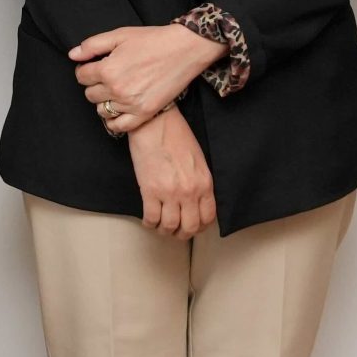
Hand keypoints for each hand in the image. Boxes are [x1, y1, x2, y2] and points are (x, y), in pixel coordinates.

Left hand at [72, 23, 220, 132]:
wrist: (184, 50)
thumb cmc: (152, 40)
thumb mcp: (119, 35)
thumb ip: (92, 45)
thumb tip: (72, 55)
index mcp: (108, 69)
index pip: (81, 77)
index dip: (86, 70)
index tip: (95, 67)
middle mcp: (117, 89)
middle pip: (90, 94)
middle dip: (95, 85)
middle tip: (108, 76)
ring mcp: (130, 104)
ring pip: (102, 110)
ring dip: (104, 101)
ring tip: (117, 90)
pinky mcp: (144, 113)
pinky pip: (119, 126)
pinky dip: (114, 121)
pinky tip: (119, 109)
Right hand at [126, 109, 214, 239]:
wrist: (155, 123)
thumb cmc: (176, 136)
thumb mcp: (198, 160)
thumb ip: (199, 182)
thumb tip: (195, 201)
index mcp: (205, 183)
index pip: (208, 218)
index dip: (199, 227)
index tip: (192, 226)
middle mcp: (190, 191)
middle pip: (190, 227)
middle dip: (182, 234)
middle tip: (175, 231)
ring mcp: (170, 193)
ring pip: (170, 226)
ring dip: (164, 230)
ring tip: (160, 226)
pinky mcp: (150, 191)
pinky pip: (152, 217)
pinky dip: (150, 223)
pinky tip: (148, 220)